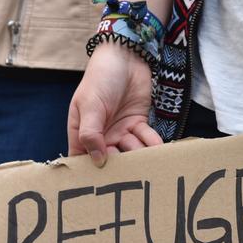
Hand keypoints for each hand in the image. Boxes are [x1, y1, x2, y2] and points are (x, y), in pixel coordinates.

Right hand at [68, 44, 162, 165]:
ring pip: (131, 151)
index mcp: (83, 131)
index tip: (100, 186)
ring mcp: (121, 130)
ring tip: (147, 163)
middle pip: (111, 160)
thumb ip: (91, 133)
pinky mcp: (139, 123)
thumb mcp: (90, 105)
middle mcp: (102, 135)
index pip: (83, 159)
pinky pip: (147, 139)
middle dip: (121, 167)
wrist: (125, 56)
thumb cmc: (100, 78)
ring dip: (139, 156)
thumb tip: (97, 161)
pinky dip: (153, 145)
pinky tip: (159, 151)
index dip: (90, 173)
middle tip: (132, 177)